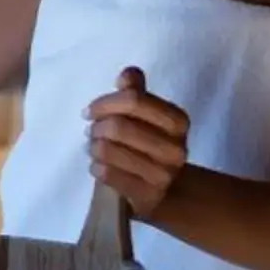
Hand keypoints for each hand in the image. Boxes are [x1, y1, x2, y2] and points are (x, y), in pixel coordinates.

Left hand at [84, 66, 189, 221]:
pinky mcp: (147, 196)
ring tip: (95, 149)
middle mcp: (176, 148)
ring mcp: (164, 174)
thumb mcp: (145, 119)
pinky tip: (97, 166)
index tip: (91, 111)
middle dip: (97, 127)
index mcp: (178, 121)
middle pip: (118, 125)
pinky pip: (108, 174)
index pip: (133, 100)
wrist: (164, 193)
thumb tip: (128, 73)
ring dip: (94, 147)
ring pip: (109, 149)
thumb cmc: (147, 148)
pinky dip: (96, 167)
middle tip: (92, 132)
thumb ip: (136, 94)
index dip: (106, 103)